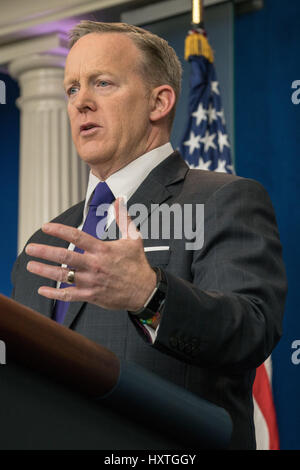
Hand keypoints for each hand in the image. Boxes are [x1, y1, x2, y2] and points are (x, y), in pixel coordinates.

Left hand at [25, 198, 156, 310]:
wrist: (145, 290)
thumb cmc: (138, 264)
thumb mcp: (134, 238)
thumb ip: (124, 219)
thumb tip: (119, 201)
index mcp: (102, 250)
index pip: (77, 236)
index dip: (59, 230)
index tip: (46, 227)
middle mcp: (94, 265)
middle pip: (64, 256)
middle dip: (44, 251)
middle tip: (30, 248)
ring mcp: (91, 281)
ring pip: (63, 275)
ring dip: (44, 270)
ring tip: (31, 265)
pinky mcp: (91, 295)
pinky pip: (69, 295)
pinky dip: (54, 293)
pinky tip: (43, 290)